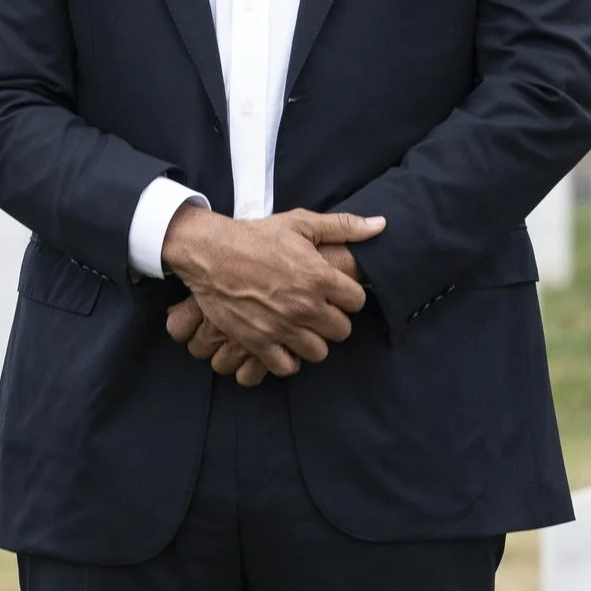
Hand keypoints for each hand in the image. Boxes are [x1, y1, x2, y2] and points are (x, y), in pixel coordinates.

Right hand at [160, 206, 385, 377]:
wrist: (210, 253)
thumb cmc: (256, 236)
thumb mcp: (301, 223)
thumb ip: (343, 226)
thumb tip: (380, 225)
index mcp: (320, 277)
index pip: (357, 302)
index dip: (348, 297)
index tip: (336, 294)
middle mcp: (305, 306)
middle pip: (341, 331)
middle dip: (333, 321)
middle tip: (319, 312)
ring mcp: (282, 327)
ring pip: (318, 352)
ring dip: (313, 342)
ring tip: (302, 329)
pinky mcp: (259, 342)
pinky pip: (286, 367)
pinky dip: (287, 360)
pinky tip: (284, 346)